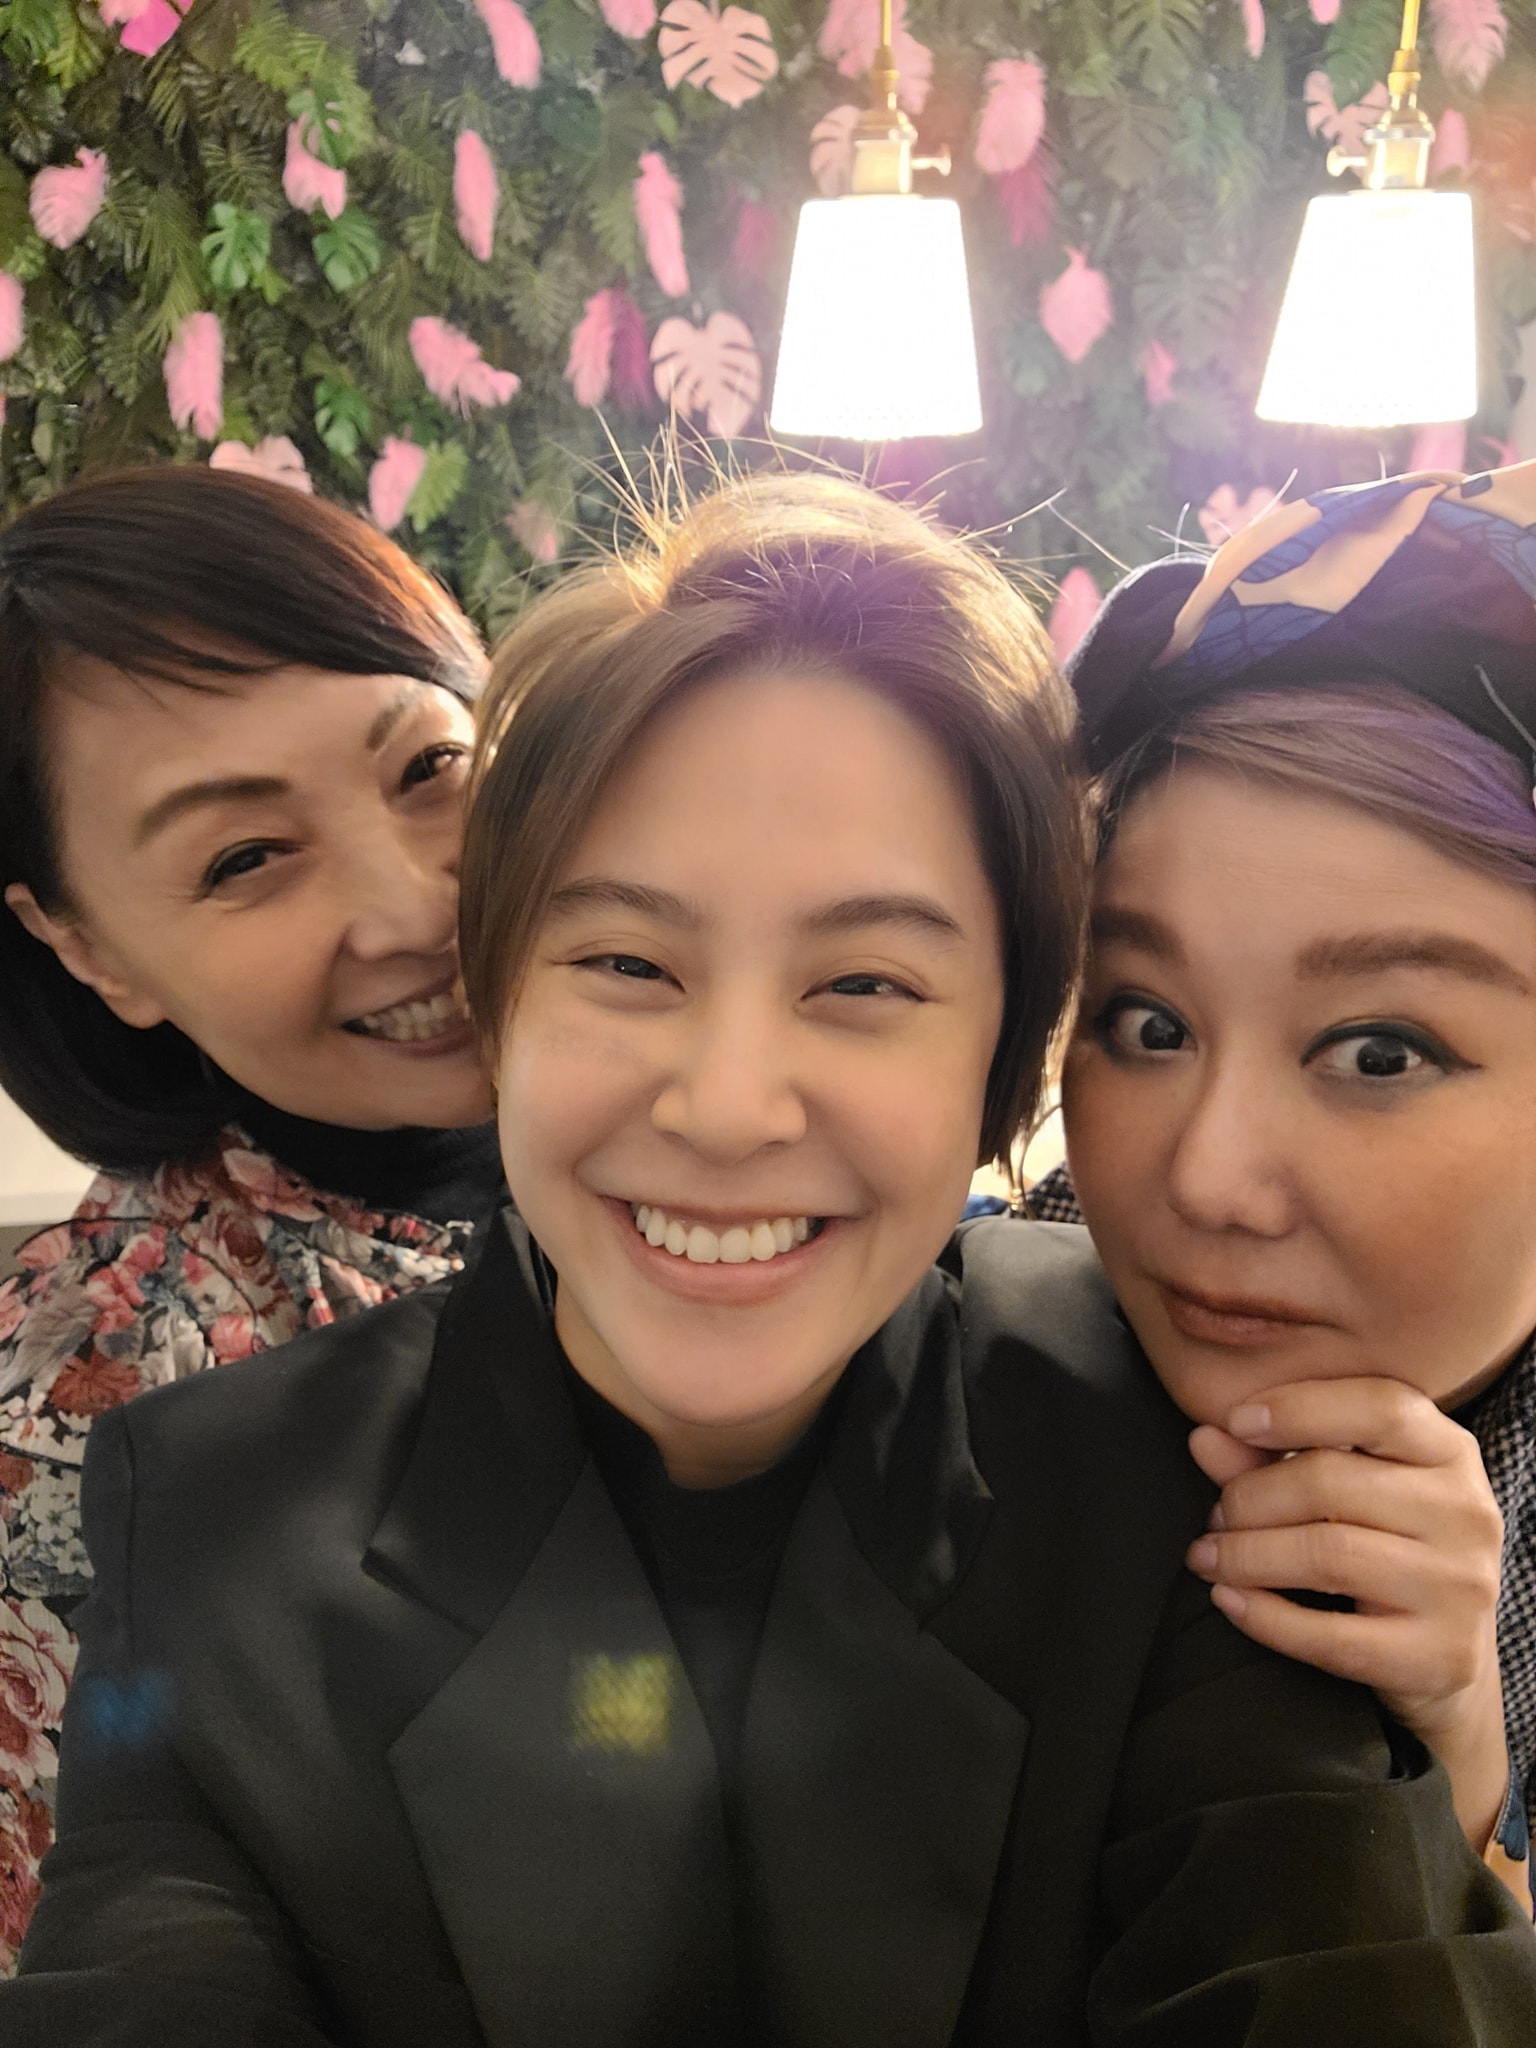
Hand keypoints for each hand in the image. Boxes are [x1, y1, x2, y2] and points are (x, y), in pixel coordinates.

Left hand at [1184, 1377, 1509, 1853]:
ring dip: (1246, 1556)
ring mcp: (1460, 1587)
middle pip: (1331, 1483)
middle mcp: (1466, 1513)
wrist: (1445, 1653)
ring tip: (1209, 1557)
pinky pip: (1331, 1637)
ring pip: (1326, 1555)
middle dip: (1250, 1497)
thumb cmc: (1385, 1546)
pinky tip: (1228, 1599)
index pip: (1381, 1406)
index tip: (1235, 1422)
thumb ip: (1275, 1456)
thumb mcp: (1344, 1487)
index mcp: (1449, 1452)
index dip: (1300, 1408)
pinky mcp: (1442, 1656)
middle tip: (1216, 1516)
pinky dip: (1264, 1616)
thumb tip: (1204, 1438)